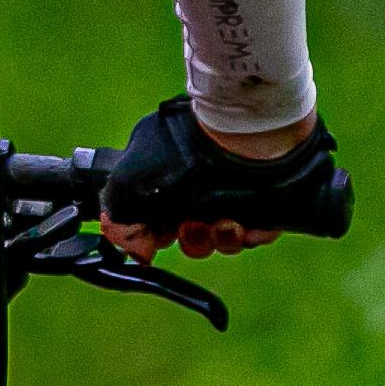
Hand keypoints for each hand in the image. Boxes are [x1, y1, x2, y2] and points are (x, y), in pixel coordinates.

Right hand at [100, 109, 320, 260]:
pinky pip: (256, 233)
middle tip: (192, 227)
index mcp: (165, 176)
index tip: (158, 242)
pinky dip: (251, 235)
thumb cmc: (182, 153)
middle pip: (190, 232)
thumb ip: (118, 222)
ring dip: (219, 239)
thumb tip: (136, 252)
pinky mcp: (266, 199)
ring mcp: (232, 190)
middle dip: (191, 239)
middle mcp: (197, 182)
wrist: (244, 134)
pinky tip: (247, 224)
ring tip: (223, 224)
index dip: (155, 236)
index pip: (155, 218)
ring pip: (222, 237)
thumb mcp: (127, 185)